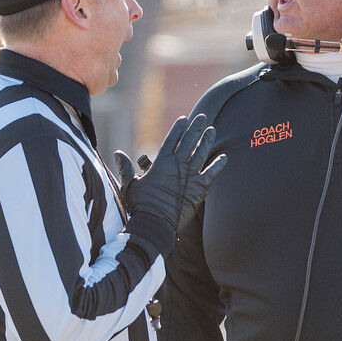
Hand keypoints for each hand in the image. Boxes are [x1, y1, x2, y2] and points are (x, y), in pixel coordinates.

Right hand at [119, 114, 226, 233]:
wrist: (155, 224)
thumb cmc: (140, 206)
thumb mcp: (130, 185)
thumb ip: (126, 168)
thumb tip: (117, 154)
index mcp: (161, 162)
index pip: (172, 140)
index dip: (179, 128)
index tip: (184, 119)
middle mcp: (177, 166)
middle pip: (189, 142)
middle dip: (196, 128)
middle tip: (202, 117)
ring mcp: (190, 176)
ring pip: (201, 153)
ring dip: (207, 140)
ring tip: (212, 130)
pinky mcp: (199, 189)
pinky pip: (211, 174)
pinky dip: (218, 165)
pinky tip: (224, 157)